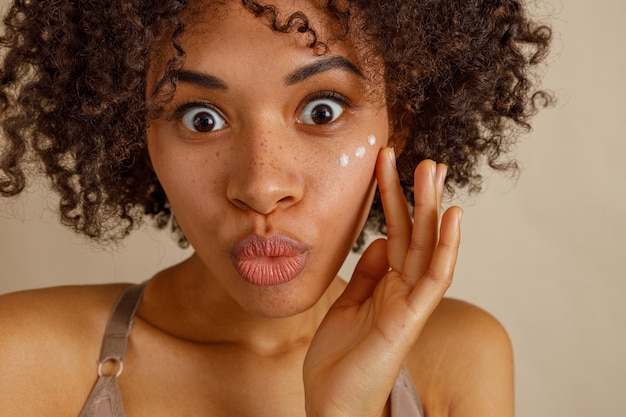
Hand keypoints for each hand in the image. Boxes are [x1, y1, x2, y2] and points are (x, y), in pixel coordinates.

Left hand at [303, 148, 462, 416]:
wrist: (332, 402)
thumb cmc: (340, 359)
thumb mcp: (347, 305)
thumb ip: (366, 275)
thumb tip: (380, 241)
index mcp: (387, 285)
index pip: (395, 233)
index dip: (392, 198)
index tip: (386, 164)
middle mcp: (403, 290)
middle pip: (416, 233)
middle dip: (417, 194)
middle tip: (422, 158)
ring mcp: (410, 303)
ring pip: (427, 246)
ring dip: (432, 207)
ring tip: (434, 170)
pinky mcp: (410, 319)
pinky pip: (433, 278)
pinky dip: (446, 246)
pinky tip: (452, 216)